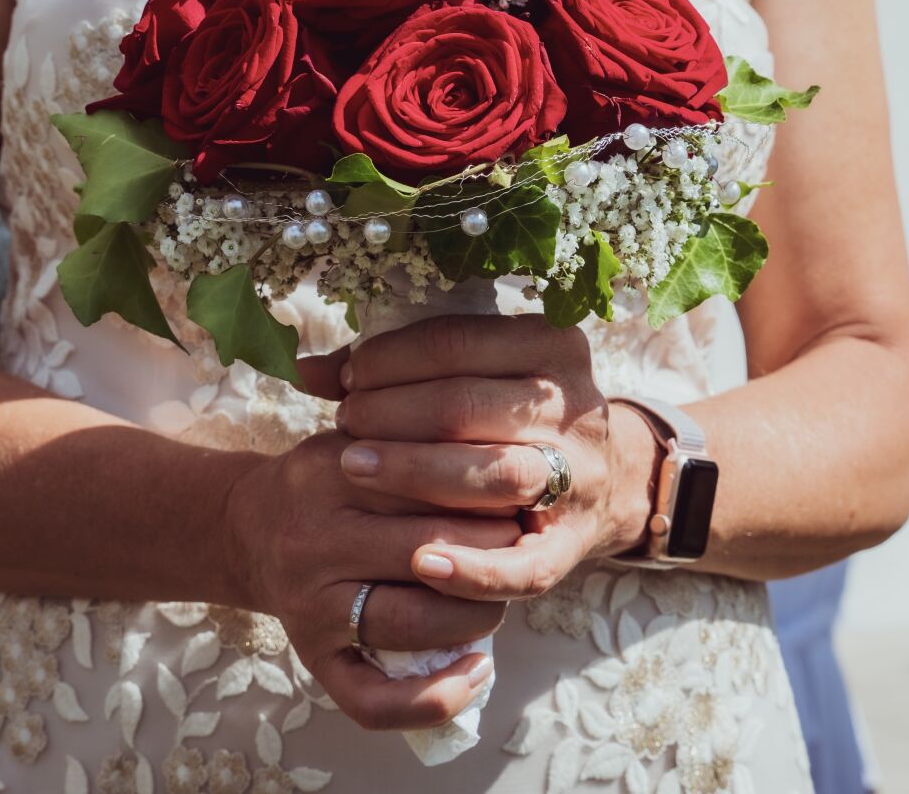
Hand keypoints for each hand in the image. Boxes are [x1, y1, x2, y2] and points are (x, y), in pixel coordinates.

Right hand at [227, 430, 514, 730]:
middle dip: (494, 552)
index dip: (490, 494)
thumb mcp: (362, 439)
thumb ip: (421, 443)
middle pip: (429, 551)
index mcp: (331, 474)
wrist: (246, 527)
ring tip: (501, 598)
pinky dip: (435, 698)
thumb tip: (509, 468)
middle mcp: (315, 540)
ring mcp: (311, 606)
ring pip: (412, 622)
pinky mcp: (311, 657)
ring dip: (477, 615)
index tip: (521, 496)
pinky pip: (373, 699)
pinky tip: (478, 670)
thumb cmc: (329, 481)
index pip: (430, 485)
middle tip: (524, 545)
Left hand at [333, 315, 659, 601]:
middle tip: (346, 423)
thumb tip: (307, 369)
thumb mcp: (474, 373)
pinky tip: (419, 561)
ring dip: (417, 472)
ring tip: (355, 468)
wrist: (600, 480)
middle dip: (393, 413)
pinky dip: (471, 567)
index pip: (458, 340)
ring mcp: (580, 478)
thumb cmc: (507, 416)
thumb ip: (399, 366)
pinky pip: (524, 565)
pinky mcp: (573, 545)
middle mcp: (576, 406)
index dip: (392, 359)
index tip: (349, 377)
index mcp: (554, 344)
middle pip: (469, 405)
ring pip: (497, 473)